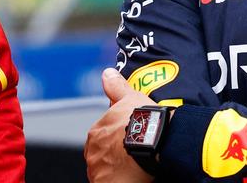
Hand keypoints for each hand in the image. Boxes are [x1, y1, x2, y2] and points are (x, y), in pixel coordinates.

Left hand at [84, 68, 154, 182]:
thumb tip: (107, 73)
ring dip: (116, 171)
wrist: (153, 140)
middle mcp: (93, 151)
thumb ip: (117, 87)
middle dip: (114, 157)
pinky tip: (131, 179)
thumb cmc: (144, 120)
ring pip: (105, 171)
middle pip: (102, 156)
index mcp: (97, 131)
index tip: (128, 142)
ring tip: (134, 170)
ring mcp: (98, 169)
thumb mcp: (131, 97)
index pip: (102, 138)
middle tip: (133, 157)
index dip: (116, 140)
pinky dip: (118, 181)